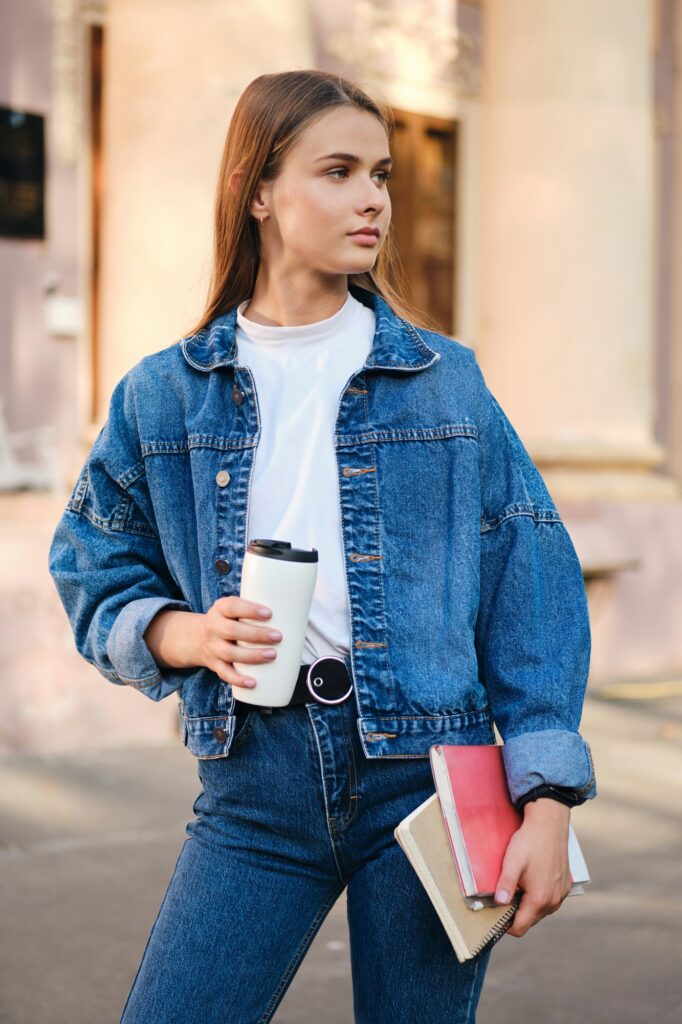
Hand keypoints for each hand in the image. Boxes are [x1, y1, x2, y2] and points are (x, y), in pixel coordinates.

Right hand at [143, 598, 282, 689]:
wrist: (195, 638)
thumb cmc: (227, 620)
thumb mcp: (232, 609)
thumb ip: (254, 610)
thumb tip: (293, 612)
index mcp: (220, 609)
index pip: (232, 606)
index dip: (250, 610)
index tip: (269, 613)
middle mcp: (213, 627)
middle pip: (232, 631)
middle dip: (256, 634)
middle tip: (278, 636)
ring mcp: (213, 647)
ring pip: (230, 653)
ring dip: (252, 656)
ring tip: (273, 655)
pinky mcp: (214, 664)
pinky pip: (225, 674)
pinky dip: (238, 680)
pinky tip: (253, 683)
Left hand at [494, 798, 571, 936]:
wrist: (550, 824)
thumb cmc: (530, 842)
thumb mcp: (512, 862)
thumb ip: (505, 884)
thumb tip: (499, 903)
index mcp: (539, 899)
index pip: (520, 928)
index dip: (505, 925)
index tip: (496, 914)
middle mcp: (553, 901)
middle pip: (530, 920)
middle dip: (516, 913)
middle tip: (506, 894)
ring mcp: (561, 894)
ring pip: (541, 911)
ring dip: (528, 904)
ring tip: (519, 885)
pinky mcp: (565, 886)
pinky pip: (550, 900)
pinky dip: (540, 896)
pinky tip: (533, 879)